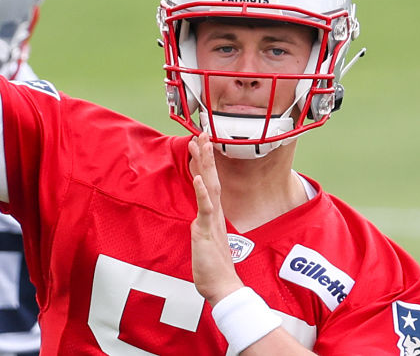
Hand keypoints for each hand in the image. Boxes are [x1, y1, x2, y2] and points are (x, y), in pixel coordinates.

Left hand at [189, 132, 243, 305]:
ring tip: (201, 145)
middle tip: (201, 133)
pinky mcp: (208, 231)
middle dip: (205, 155)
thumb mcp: (205, 241)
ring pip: (210, 186)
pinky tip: (199, 178)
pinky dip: (202, 192)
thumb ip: (202, 228)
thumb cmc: (213, 267)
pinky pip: (206, 208)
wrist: (223, 286)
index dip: (203, 163)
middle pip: (211, 177)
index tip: (199, 144)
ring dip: (205, 165)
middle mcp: (214, 213)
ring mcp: (212, 221)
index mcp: (213, 214)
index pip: (208, 182)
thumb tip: (197, 219)